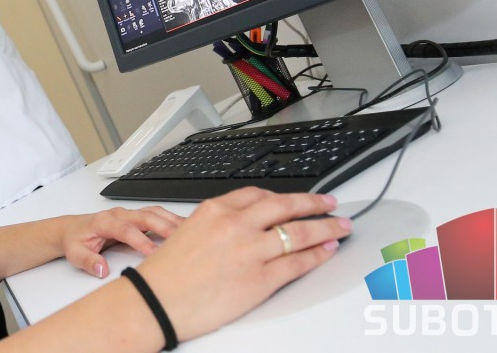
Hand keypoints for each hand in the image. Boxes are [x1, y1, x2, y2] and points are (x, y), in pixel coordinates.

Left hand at [60, 206, 183, 278]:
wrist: (72, 229)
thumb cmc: (75, 240)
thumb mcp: (74, 253)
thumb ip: (87, 261)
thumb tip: (102, 270)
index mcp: (104, 221)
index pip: (126, 229)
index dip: (141, 241)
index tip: (154, 254)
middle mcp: (119, 214)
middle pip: (145, 216)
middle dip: (164, 227)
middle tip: (183, 240)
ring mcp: (129, 214)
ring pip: (154, 213)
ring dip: (172, 221)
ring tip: (192, 232)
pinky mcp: (136, 217)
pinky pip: (157, 215)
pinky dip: (172, 220)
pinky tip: (186, 228)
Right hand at [135, 188, 351, 339]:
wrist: (156, 301)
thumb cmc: (167, 273)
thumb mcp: (189, 231)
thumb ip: (219, 223)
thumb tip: (245, 224)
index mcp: (216, 209)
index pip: (260, 194)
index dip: (285, 196)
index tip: (296, 198)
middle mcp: (236, 224)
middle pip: (286, 206)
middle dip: (314, 203)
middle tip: (330, 203)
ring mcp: (250, 251)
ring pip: (299, 232)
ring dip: (326, 227)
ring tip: (340, 226)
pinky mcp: (260, 279)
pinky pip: (298, 262)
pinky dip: (317, 254)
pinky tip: (326, 249)